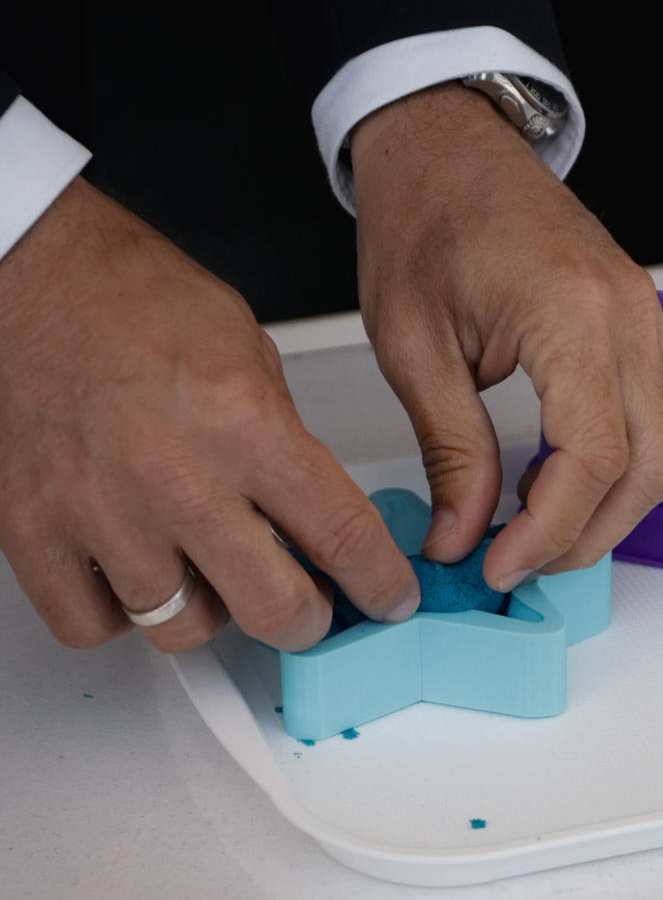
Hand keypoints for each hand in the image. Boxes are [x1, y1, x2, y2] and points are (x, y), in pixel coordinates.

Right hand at [0, 178, 418, 652]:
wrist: (26, 271)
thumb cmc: (127, 296)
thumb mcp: (248, 349)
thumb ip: (283, 437)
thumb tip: (311, 509)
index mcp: (244, 423)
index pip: (343, 536)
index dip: (381, 583)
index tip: (388, 597)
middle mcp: (177, 476)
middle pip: (275, 608)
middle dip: (309, 619)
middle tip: (310, 606)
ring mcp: (102, 511)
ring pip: (182, 628)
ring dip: (210, 610)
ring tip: (207, 570)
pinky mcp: (34, 530)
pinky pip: (91, 626)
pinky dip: (119, 616)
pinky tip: (134, 576)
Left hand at [350, 81, 662, 588]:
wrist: (447, 145)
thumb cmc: (424, 217)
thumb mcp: (413, 347)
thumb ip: (450, 451)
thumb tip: (463, 535)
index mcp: (572, 314)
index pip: (595, 460)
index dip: (550, 532)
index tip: (497, 566)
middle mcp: (629, 316)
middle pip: (652, 468)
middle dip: (588, 535)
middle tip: (517, 562)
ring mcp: (645, 316)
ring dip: (610, 508)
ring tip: (533, 526)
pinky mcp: (639, 321)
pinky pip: (654, 417)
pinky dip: (615, 467)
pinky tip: (553, 479)